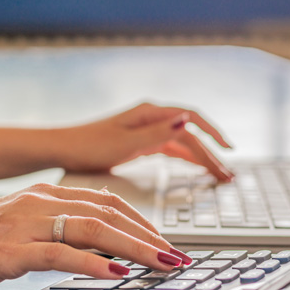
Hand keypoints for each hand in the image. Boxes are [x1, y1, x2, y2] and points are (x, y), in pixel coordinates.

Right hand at [0, 183, 191, 283]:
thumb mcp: (32, 225)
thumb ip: (68, 223)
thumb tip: (113, 232)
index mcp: (49, 193)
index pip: (110, 203)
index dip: (143, 223)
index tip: (167, 243)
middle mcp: (40, 202)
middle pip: (109, 216)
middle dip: (149, 238)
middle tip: (177, 257)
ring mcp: (24, 224)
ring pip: (92, 230)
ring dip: (134, 248)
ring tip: (160, 263)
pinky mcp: (10, 250)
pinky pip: (58, 254)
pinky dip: (91, 263)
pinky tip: (115, 272)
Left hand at [56, 102, 233, 181]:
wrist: (61, 150)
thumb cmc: (88, 146)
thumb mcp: (124, 143)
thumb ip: (157, 133)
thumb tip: (187, 120)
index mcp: (150, 114)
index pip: (192, 121)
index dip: (212, 134)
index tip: (228, 150)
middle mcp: (153, 119)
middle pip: (192, 135)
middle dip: (212, 155)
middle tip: (228, 176)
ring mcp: (149, 131)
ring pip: (185, 144)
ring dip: (203, 159)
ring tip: (220, 175)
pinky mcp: (144, 143)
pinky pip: (174, 150)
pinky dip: (188, 159)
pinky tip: (199, 168)